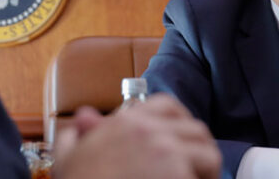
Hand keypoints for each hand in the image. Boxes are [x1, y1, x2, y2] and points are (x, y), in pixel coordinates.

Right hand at [53, 94, 221, 178]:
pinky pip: (205, 178)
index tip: (181, 140)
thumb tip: (85, 118)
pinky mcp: (180, 176)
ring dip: (207, 170)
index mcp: (126, 123)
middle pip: (196, 130)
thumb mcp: (68, 156)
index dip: (180, 122)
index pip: (168, 106)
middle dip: (199, 149)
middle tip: (195, 170)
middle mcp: (150, 131)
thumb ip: (78, 134)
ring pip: (209, 154)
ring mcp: (168, 154)